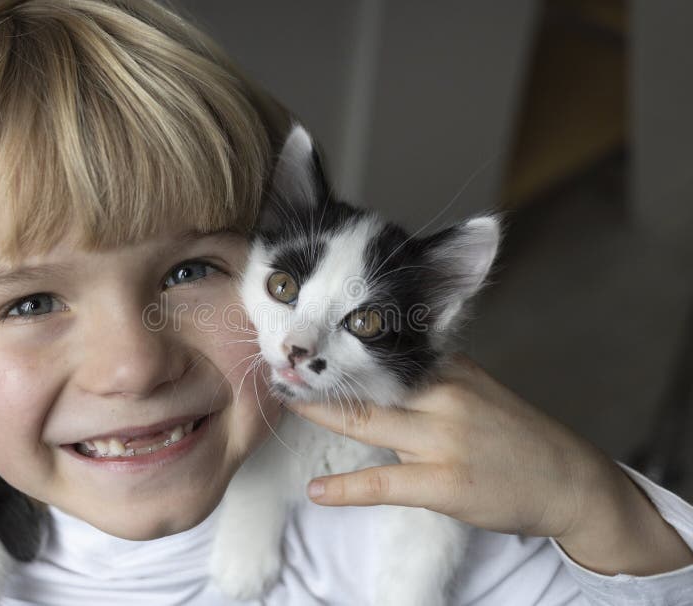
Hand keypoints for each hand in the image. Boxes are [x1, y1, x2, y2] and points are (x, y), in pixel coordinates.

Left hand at [287, 354, 692, 575]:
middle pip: (369, 382)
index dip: (342, 351)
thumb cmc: (516, 436)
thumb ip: (432, 378)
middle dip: (322, 376)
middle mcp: (445, 395)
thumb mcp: (477, 390)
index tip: (307, 345)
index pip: (386, 354)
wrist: (567, 480)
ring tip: (286, 403)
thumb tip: (384, 364)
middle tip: (280, 366)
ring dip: (322, 414)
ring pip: (369, 421)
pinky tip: (318, 492)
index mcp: (450, 370)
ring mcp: (444, 439)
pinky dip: (348, 490)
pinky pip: (385, 484)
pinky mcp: (446, 483)